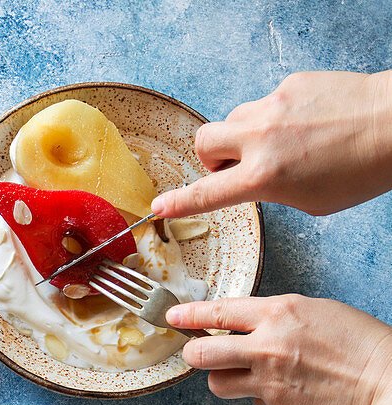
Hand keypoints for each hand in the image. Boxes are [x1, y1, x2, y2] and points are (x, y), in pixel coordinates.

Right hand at [152, 71, 391, 217]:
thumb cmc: (359, 170)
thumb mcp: (309, 202)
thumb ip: (272, 192)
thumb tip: (255, 180)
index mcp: (265, 177)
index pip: (207, 193)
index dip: (179, 203)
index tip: (159, 208)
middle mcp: (262, 139)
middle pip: (204, 142)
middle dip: (210, 158)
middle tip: (232, 168)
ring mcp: (274, 106)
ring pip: (234, 120)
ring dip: (242, 137)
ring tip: (276, 147)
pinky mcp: (290, 84)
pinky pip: (268, 103)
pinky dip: (277, 118)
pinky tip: (306, 126)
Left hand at [164, 295, 391, 404]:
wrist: (383, 382)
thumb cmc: (357, 344)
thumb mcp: (314, 312)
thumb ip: (275, 318)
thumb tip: (246, 327)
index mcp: (278, 312)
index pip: (219, 311)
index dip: (189, 315)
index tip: (172, 317)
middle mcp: (267, 345)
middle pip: (202, 353)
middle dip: (194, 353)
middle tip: (196, 353)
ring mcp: (268, 380)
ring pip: (217, 384)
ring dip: (223, 379)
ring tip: (244, 375)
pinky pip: (252, 403)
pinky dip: (262, 399)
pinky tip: (285, 392)